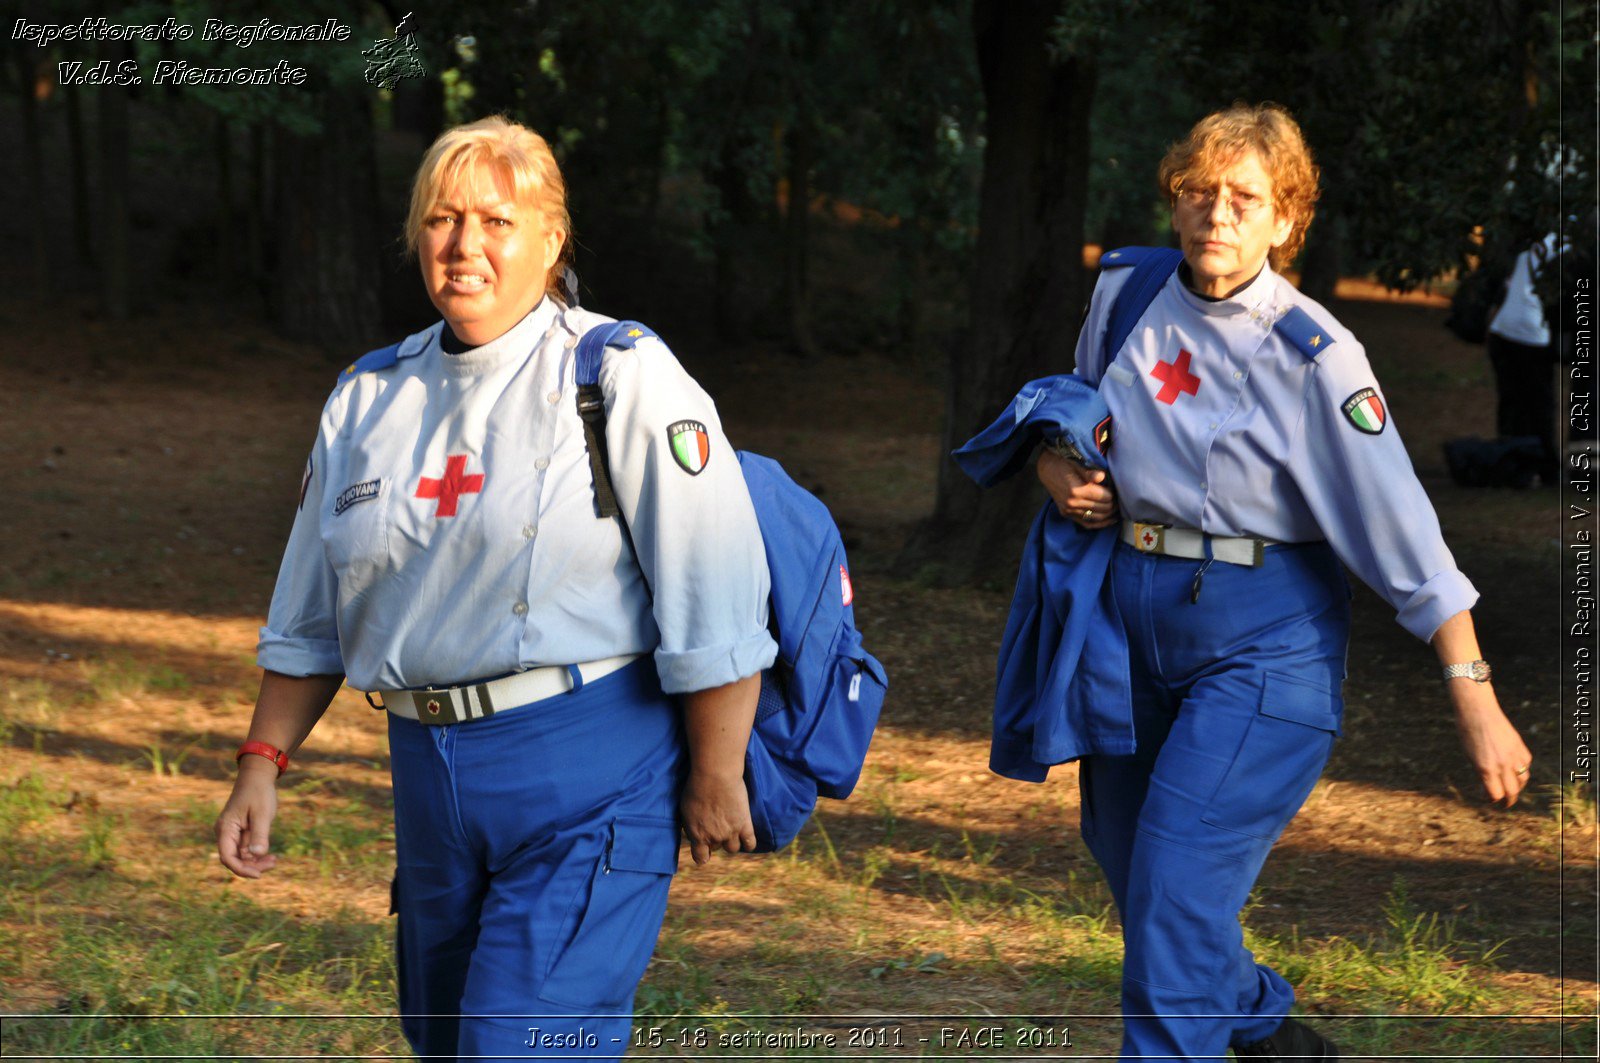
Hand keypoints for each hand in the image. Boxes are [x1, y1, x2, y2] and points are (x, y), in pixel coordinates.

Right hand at [215, 757, 280, 877]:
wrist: (258, 777)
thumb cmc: (259, 792)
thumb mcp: (262, 813)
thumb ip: (260, 834)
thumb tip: (257, 855)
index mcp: (225, 828)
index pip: (227, 857)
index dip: (241, 869)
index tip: (258, 875)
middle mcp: (226, 833)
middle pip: (234, 859)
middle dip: (251, 866)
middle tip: (272, 863)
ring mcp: (233, 834)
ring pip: (241, 856)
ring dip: (256, 861)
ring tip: (274, 860)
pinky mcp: (242, 832)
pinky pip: (247, 850)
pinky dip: (257, 854)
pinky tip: (271, 856)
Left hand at [679, 769, 755, 864]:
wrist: (715, 775)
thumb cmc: (696, 787)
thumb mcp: (685, 809)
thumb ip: (690, 824)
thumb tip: (693, 831)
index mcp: (698, 835)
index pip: (700, 857)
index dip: (702, 855)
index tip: (704, 851)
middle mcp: (714, 837)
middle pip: (716, 847)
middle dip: (716, 839)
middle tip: (716, 825)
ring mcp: (731, 832)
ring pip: (733, 848)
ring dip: (731, 841)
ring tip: (730, 829)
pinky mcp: (745, 824)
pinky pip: (750, 843)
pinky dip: (748, 843)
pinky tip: (745, 836)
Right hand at [1038, 449, 1117, 528]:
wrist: (1046, 469)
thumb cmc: (1064, 463)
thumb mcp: (1078, 463)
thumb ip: (1090, 472)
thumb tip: (1102, 476)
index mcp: (1077, 490)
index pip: (1105, 497)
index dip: (1114, 493)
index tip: (1117, 489)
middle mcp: (1073, 503)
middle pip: (1103, 509)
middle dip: (1114, 504)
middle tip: (1119, 497)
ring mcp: (1069, 511)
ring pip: (1097, 518)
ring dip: (1110, 514)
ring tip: (1117, 508)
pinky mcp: (1067, 514)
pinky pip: (1087, 524)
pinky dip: (1100, 523)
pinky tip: (1110, 520)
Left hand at [1449, 681, 1532, 805]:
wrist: (1477, 711)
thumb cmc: (1467, 733)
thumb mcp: (1470, 756)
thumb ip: (1482, 773)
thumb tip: (1490, 788)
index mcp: (1486, 768)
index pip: (1496, 794)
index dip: (1492, 800)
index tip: (1489, 800)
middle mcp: (1502, 764)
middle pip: (1512, 791)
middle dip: (1509, 800)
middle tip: (1504, 803)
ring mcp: (1513, 755)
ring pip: (1523, 779)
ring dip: (1517, 785)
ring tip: (1510, 786)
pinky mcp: (1520, 746)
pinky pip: (1526, 763)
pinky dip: (1522, 769)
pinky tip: (1515, 769)